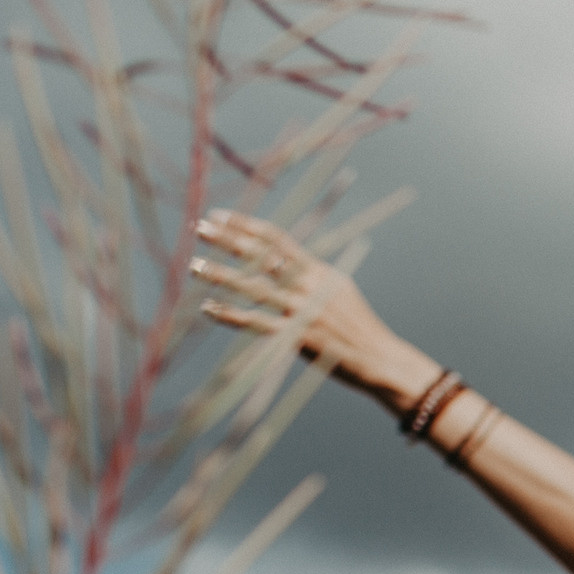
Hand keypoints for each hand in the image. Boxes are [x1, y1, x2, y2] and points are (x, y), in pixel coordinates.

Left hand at [192, 211, 439, 407]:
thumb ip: (310, 273)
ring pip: (254, 287)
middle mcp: (308, 285)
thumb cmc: (357, 325)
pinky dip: (230, 314)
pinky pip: (256, 323)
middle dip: (228, 240)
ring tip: (194, 265)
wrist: (380, 357)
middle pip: (262, 256)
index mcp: (318, 271)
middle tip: (199, 227)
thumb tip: (283, 259)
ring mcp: (303, 310)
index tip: (221, 216)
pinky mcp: (297, 337)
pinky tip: (208, 308)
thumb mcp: (339, 289)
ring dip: (221, 275)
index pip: (277, 239)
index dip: (246, 225)